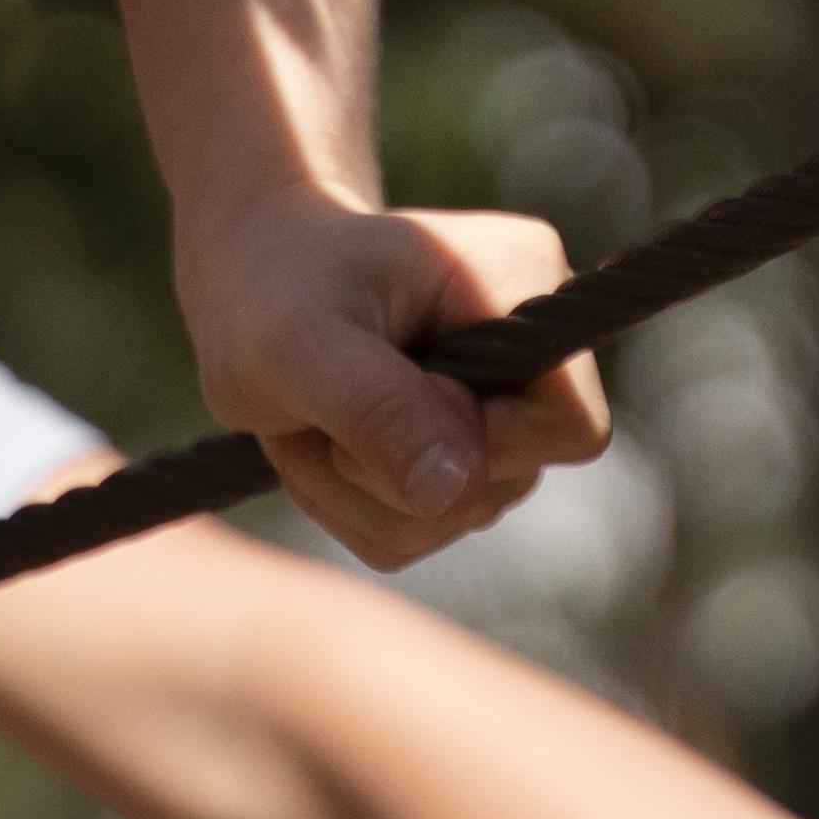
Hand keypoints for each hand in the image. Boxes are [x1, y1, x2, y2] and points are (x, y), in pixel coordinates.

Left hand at [184, 193, 612, 572]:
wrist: (247, 284)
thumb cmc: (270, 287)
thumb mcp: (298, 341)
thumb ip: (379, 408)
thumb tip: (454, 495)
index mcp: (524, 283)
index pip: (571, 425)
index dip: (487, 444)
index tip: (392, 396)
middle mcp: (530, 356)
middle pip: (507, 482)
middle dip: (391, 469)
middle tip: (319, 408)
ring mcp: (498, 416)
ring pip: (454, 517)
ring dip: (356, 491)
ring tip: (310, 419)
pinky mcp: (455, 464)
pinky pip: (414, 534)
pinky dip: (346, 508)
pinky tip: (319, 442)